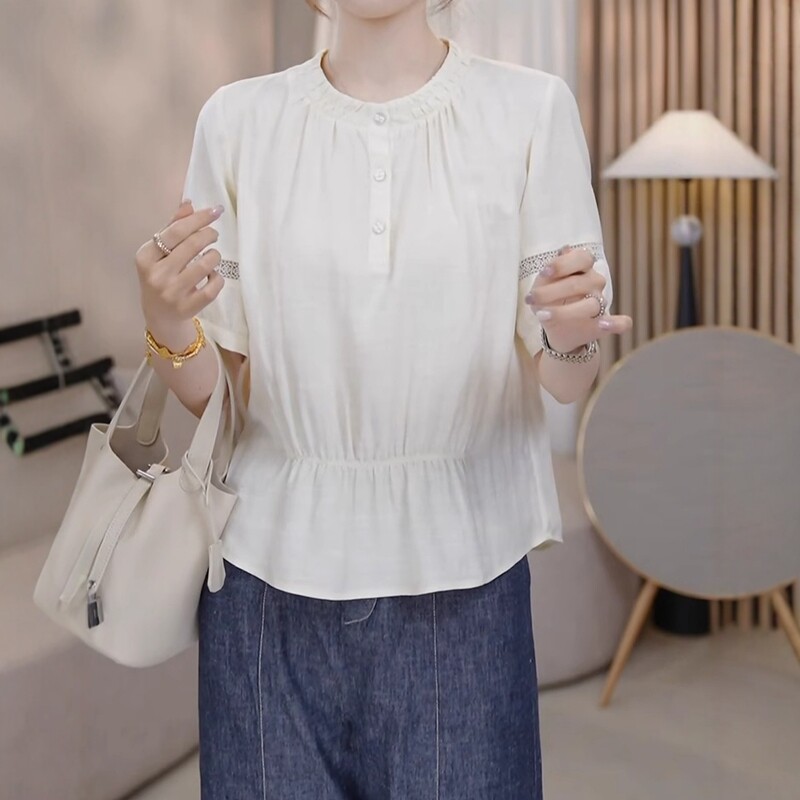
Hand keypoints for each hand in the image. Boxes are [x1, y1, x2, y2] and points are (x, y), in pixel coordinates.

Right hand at [135, 200, 226, 327]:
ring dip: (215, 255)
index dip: (199, 219)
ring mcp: (172, 293)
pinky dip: (218, 277)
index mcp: (145, 257)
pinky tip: (212, 275)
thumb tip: (189, 204)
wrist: (160, 316)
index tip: (215, 211)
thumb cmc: (161, 276)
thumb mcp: (159, 253)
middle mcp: (157, 275)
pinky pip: (213, 287)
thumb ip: (173, 227)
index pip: (176, 231)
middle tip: (214, 234)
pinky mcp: (188, 307)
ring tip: (212, 255)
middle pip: (192, 245)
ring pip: (205, 265)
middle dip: (209, 234)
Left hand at [524, 245, 631, 352]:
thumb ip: (552, 270)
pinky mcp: (604, 325)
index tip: (544, 273)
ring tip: (543, 315)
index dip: (563, 264)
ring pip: (592, 304)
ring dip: (565, 312)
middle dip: (552, 291)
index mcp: (582, 268)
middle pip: (579, 284)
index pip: (582, 258)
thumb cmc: (550, 300)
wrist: (556, 327)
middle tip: (531, 299)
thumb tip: (565, 249)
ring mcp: (601, 303)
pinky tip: (605, 324)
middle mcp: (594, 283)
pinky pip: (621, 323)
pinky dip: (616, 324)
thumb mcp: (543, 284)